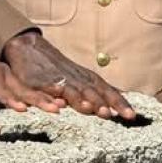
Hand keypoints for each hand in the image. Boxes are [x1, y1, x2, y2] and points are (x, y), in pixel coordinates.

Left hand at [0, 39, 61, 114]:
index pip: (1, 90)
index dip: (11, 100)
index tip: (23, 109)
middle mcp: (2, 71)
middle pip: (22, 88)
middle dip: (38, 99)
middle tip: (53, 109)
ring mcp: (9, 73)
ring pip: (28, 88)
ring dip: (44, 97)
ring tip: (60, 106)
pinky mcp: (11, 77)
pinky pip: (27, 87)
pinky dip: (41, 94)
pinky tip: (55, 101)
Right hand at [2, 31, 133, 119]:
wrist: (29, 46)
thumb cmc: (56, 67)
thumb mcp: (78, 78)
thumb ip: (94, 92)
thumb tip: (115, 107)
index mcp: (87, 79)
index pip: (108, 92)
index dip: (120, 103)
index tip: (132, 116)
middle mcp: (76, 79)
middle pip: (94, 92)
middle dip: (104, 103)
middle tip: (112, 115)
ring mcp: (59, 79)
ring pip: (74, 91)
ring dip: (82, 100)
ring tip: (91, 110)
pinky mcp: (40, 81)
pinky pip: (49, 89)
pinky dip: (55, 95)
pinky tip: (59, 104)